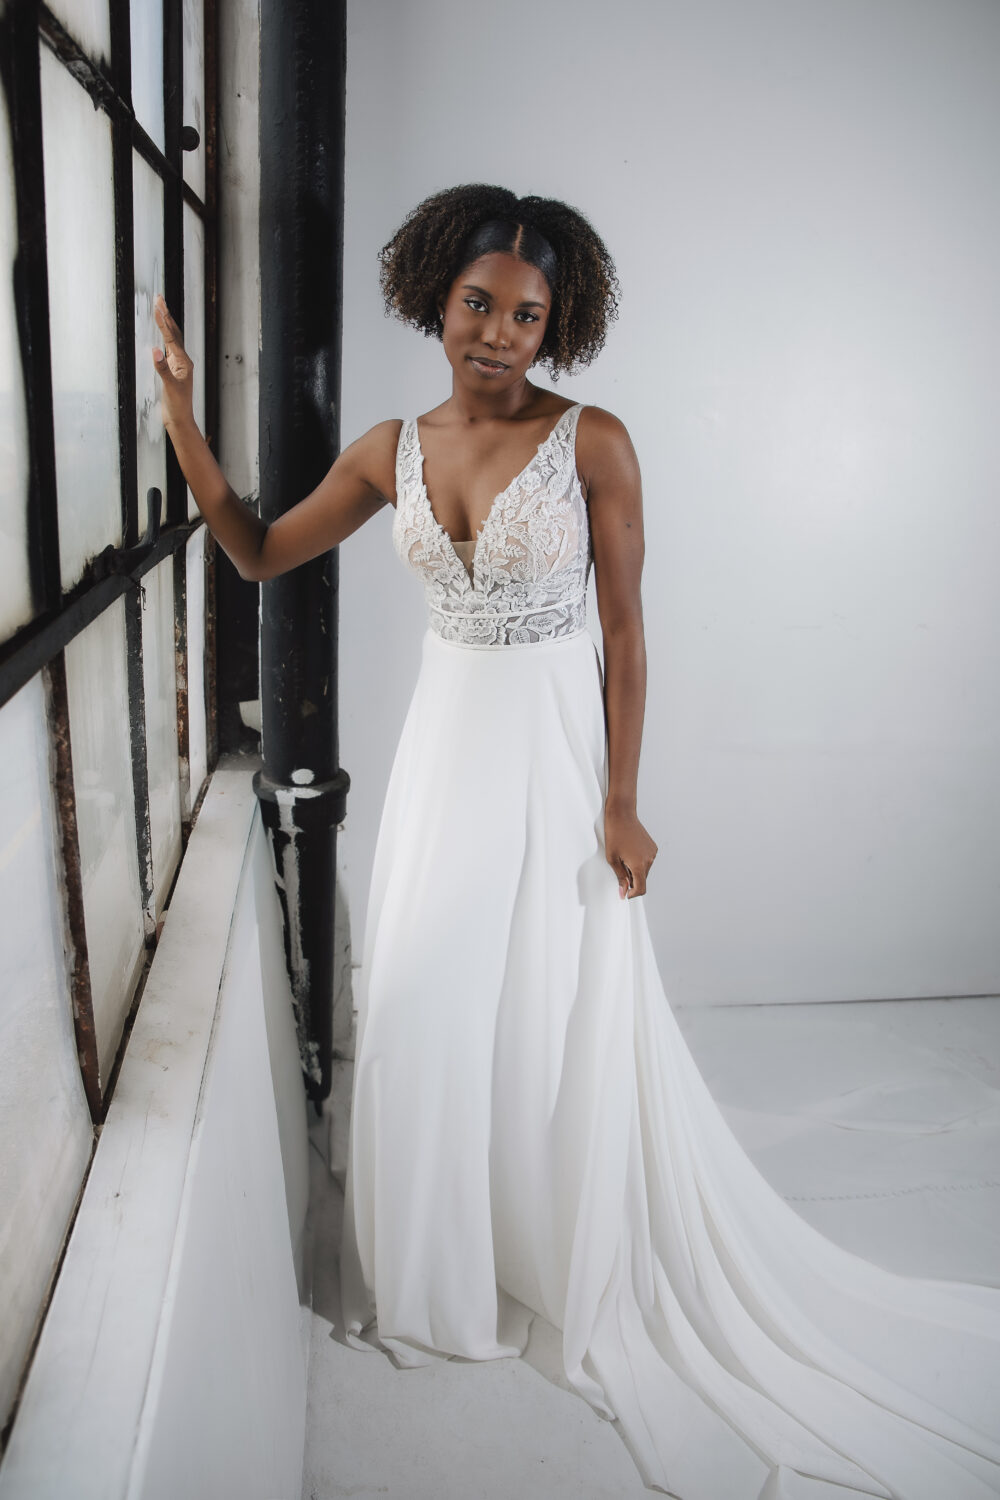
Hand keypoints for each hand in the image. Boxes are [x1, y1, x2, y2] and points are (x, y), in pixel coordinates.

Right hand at [152, 294, 195, 430]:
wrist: (180, 419)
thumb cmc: (177, 406)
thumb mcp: (170, 387)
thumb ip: (162, 368)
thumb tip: (155, 350)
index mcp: (184, 362)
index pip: (171, 338)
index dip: (163, 322)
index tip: (157, 306)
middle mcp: (183, 360)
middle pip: (174, 333)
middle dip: (166, 315)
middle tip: (159, 298)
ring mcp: (178, 364)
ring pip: (171, 338)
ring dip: (165, 323)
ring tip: (160, 308)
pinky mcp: (172, 369)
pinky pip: (168, 347)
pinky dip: (163, 336)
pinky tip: (160, 332)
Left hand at [604, 803, 657, 899]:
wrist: (622, 815)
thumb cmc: (615, 835)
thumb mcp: (612, 859)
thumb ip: (620, 878)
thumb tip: (623, 892)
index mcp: (639, 865)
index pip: (641, 889)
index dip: (632, 894)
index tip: (625, 892)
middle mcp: (649, 860)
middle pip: (642, 879)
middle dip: (632, 880)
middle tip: (620, 868)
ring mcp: (652, 853)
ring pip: (645, 870)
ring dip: (635, 870)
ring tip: (624, 857)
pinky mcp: (653, 847)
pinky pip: (647, 860)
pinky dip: (639, 861)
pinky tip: (630, 851)